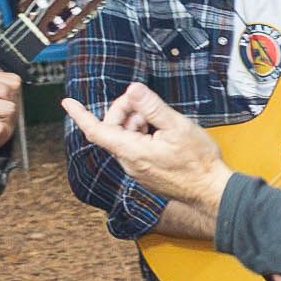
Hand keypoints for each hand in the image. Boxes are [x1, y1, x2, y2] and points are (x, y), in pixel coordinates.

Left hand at [64, 86, 227, 235]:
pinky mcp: (147, 174)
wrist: (212, 191)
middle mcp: (130, 163)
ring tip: (161, 122)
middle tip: (146, 104)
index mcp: (132, 151)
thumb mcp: (177, 126)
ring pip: (126, 139)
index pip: (96, 130)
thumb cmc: (198, 162)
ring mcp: (138, 170)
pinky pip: (136, 149)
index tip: (68, 103)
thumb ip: (152, 107)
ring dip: (137, 124)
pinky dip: (144, 136)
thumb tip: (132, 89)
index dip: (80, 114)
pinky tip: (163, 135)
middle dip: (125, 112)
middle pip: (112, 130)